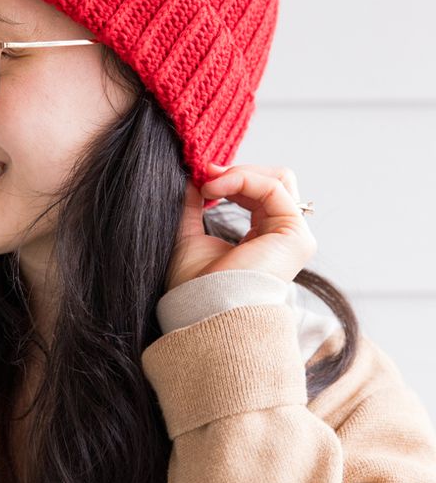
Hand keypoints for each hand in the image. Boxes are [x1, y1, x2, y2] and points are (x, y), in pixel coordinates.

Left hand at [163, 162, 318, 293]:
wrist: (204, 310)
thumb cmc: (195, 287)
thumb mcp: (187, 237)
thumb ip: (191, 207)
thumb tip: (188, 178)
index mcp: (261, 240)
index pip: (258, 193)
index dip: (231, 178)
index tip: (200, 174)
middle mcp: (282, 238)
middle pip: (273, 181)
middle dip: (238, 172)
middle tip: (205, 172)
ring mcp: (293, 236)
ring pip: (277, 179)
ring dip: (239, 173)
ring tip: (208, 182)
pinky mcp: (295, 235)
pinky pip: (272, 187)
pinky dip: (242, 179)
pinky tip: (214, 188)